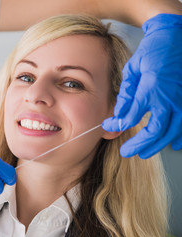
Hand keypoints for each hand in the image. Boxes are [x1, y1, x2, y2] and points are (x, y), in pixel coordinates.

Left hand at [103, 14, 181, 158]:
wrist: (175, 36)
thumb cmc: (153, 51)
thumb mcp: (133, 70)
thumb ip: (126, 93)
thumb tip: (119, 113)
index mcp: (151, 89)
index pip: (131, 116)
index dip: (117, 124)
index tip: (108, 126)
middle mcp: (169, 98)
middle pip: (154, 131)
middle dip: (139, 145)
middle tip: (127, 152)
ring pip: (172, 132)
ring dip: (157, 145)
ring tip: (144, 152)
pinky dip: (179, 137)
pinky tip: (172, 143)